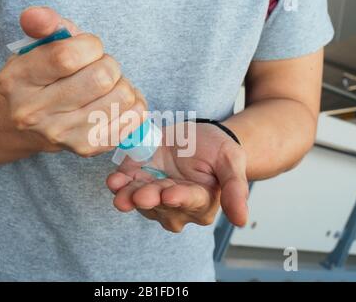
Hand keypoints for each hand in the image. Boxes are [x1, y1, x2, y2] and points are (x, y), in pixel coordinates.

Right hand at [0, 6, 146, 156]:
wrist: (31, 126)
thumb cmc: (43, 78)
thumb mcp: (39, 47)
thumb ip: (44, 25)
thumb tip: (39, 15)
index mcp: (17, 80)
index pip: (68, 56)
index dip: (90, 46)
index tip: (88, 48)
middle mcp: (34, 112)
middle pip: (102, 78)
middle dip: (108, 64)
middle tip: (98, 69)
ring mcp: (61, 135)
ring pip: (123, 96)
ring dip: (122, 84)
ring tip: (106, 86)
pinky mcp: (87, 148)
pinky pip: (134, 117)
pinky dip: (134, 103)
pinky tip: (116, 102)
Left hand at [107, 122, 248, 231]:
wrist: (194, 135)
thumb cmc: (216, 149)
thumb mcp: (231, 161)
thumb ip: (235, 189)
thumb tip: (242, 221)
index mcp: (201, 202)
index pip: (191, 202)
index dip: (180, 199)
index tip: (171, 195)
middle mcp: (175, 205)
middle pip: (161, 203)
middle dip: (150, 197)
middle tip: (142, 194)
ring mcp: (152, 194)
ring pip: (139, 198)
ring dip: (129, 194)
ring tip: (121, 189)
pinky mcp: (135, 179)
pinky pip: (124, 186)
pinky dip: (118, 184)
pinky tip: (113, 181)